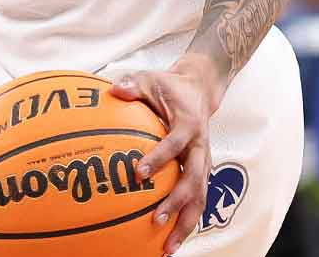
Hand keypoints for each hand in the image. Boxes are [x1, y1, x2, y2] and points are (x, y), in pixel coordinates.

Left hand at [110, 54, 226, 254]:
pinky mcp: (201, 172)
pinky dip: (186, 221)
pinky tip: (170, 242)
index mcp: (188, 125)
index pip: (174, 144)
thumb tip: (115, 89)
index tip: (138, 174)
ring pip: (200, 198)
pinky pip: (196, 200)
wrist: (200, 90)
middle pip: (194, 181)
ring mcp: (203, 163)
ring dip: (185, 223)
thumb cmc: (169, 87)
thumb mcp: (150, 79)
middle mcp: (200, 148)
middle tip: (156, 222)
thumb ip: (133, 84)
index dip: (159, 159)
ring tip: (168, 248)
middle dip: (177, 204)